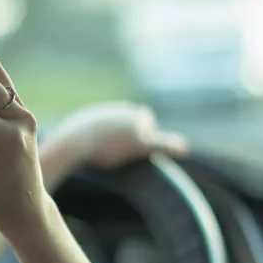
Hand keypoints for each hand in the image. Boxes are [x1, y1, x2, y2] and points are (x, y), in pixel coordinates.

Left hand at [46, 102, 186, 169]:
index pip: (150, 127)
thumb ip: (165, 145)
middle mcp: (121, 108)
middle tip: (122, 154)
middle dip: (131, 137)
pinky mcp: (85, 119)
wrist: (77, 142)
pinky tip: (94, 150)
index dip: (147, 141)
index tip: (137, 152)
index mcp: (136, 113)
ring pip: (115, 127)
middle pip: (133, 125)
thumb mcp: (142, 147)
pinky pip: (97, 130)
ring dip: (115, 137)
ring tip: (108, 153)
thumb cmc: (111, 147)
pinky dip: (98, 139)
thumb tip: (185, 146)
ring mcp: (103, 112)